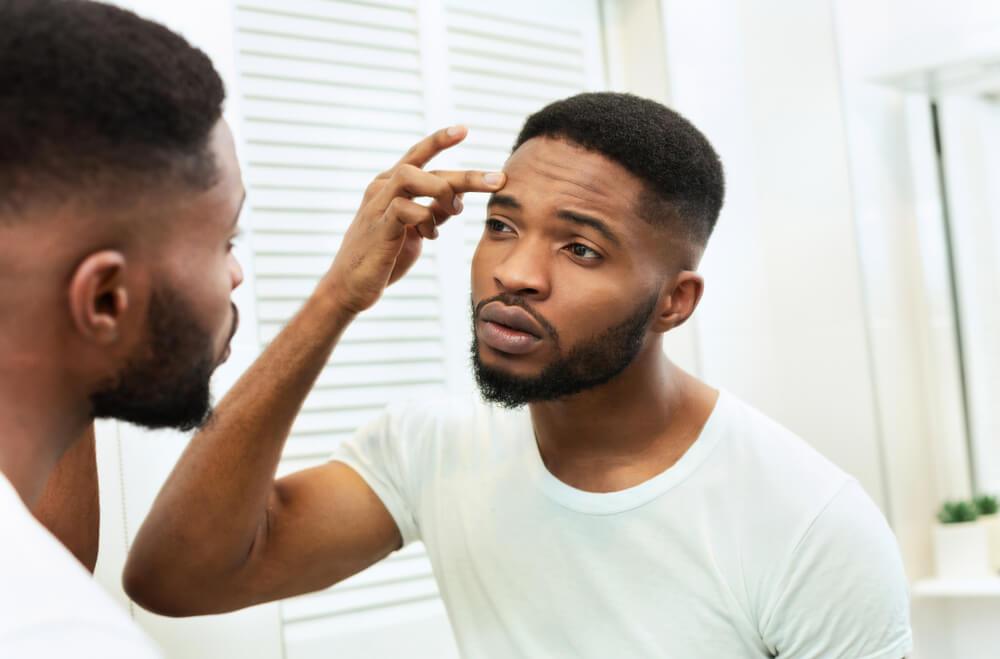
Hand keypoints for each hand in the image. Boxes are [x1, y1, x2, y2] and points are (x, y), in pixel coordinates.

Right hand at [325, 126, 505, 314]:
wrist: (350, 287)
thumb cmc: (384, 257)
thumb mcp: (415, 230)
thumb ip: (433, 211)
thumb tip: (457, 198)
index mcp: (390, 185)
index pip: (417, 154)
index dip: (439, 139)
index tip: (464, 129)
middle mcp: (382, 187)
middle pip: (427, 167)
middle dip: (467, 175)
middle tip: (498, 180)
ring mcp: (377, 205)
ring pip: (413, 177)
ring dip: (443, 191)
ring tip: (455, 212)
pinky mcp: (378, 226)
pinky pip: (406, 208)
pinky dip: (426, 219)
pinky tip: (430, 236)